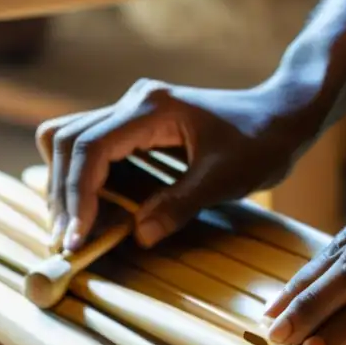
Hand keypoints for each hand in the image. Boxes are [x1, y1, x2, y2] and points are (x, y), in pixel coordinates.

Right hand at [36, 79, 320, 250]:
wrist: (282, 115)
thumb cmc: (262, 142)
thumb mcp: (226, 179)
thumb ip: (181, 204)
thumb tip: (139, 235)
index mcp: (152, 107)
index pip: (90, 147)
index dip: (77, 194)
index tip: (76, 237)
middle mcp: (134, 102)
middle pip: (67, 141)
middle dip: (63, 193)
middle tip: (68, 242)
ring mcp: (133, 110)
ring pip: (70, 140)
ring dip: (65, 185)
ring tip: (72, 231)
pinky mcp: (137, 124)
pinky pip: (91, 146)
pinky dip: (80, 178)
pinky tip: (90, 212)